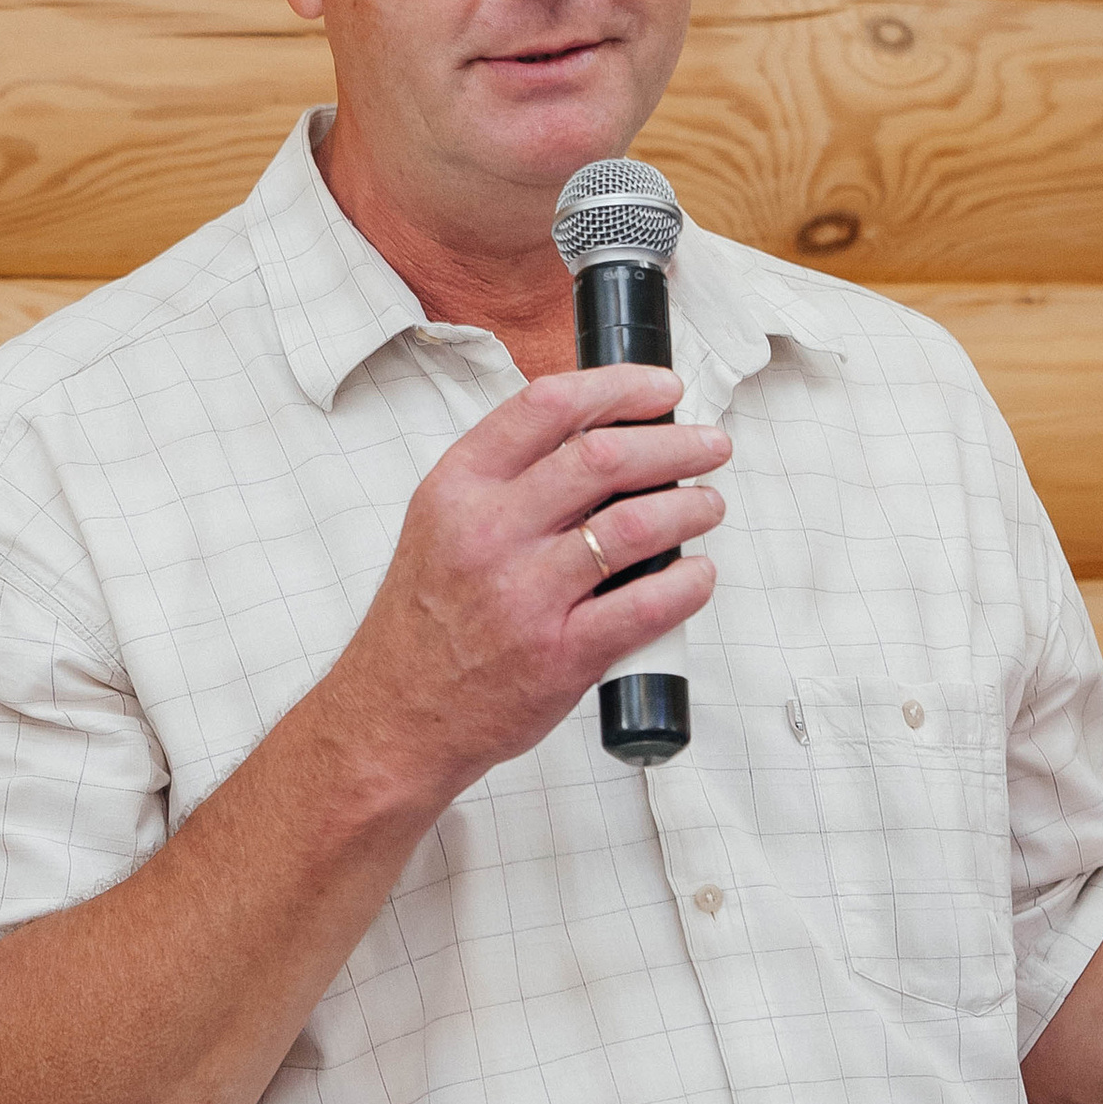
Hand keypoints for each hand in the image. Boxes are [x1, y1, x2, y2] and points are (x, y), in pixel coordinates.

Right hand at [325, 360, 727, 812]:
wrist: (394, 716)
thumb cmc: (426, 622)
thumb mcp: (442, 524)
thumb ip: (508, 479)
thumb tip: (601, 438)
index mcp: (459, 488)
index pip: (547, 407)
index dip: (619, 387)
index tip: (662, 389)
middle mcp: (488, 534)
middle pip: (602, 457)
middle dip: (674, 442)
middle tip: (707, 444)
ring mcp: (524, 596)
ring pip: (633, 527)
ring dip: (690, 506)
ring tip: (707, 504)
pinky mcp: (560, 655)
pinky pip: (646, 606)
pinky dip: (688, 583)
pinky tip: (698, 574)